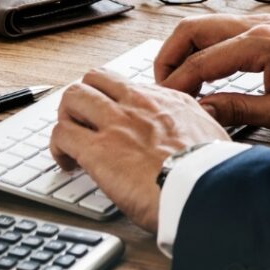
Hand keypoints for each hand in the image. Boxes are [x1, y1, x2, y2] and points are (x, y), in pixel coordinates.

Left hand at [49, 68, 229, 233]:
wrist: (206, 190)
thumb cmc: (212, 172)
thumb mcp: (212, 134)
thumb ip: (196, 125)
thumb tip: (196, 130)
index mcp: (166, 100)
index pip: (126, 85)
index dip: (112, 100)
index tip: (112, 118)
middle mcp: (138, 103)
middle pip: (94, 79)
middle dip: (83, 99)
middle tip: (83, 123)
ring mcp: (115, 123)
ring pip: (73, 97)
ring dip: (66, 118)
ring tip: (70, 141)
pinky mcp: (97, 150)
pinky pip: (61, 133)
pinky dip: (57, 147)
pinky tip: (66, 163)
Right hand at [154, 13, 269, 134]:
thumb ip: (239, 110)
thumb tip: (201, 111)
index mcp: (260, 44)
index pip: (202, 61)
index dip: (177, 83)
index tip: (165, 102)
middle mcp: (256, 25)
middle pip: (192, 29)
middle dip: (169, 56)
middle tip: (161, 86)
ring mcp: (260, 22)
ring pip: (204, 24)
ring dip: (184, 49)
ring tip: (177, 80)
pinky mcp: (265, 27)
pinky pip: (221, 29)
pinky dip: (203, 46)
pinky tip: (202, 70)